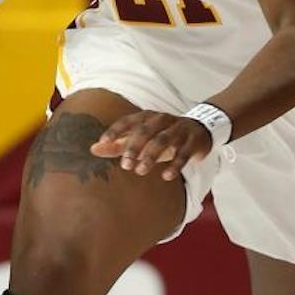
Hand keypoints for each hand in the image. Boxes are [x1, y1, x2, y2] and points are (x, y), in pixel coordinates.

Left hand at [90, 112, 212, 180]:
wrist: (201, 129)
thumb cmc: (163, 135)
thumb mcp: (142, 138)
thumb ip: (118, 144)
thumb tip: (92, 149)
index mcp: (147, 117)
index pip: (128, 121)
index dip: (115, 131)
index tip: (103, 143)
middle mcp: (162, 120)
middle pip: (146, 131)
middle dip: (134, 147)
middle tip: (125, 165)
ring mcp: (179, 129)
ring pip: (164, 140)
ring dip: (151, 155)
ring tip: (140, 171)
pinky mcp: (193, 141)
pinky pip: (184, 152)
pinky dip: (175, 164)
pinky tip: (167, 176)